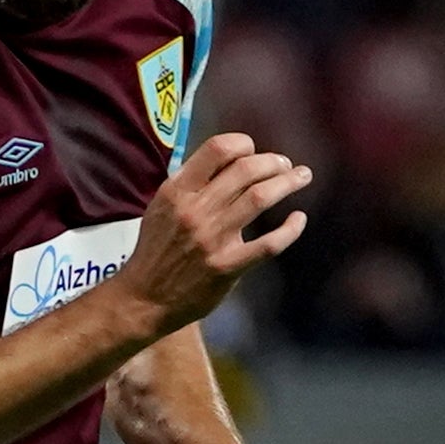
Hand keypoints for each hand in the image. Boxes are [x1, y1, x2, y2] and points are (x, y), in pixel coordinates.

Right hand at [108, 133, 313, 339]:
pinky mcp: (226, 267)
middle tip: (285, 165)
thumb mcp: (162, 207)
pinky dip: (290, 229)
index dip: (244, 144)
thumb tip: (228, 160)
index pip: (218, 149)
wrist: (143, 299)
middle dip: (274, 162)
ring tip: (301, 178)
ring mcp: (212, 239)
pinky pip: (268, 244)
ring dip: (288, 183)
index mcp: (177, 191)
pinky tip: (298, 220)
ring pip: (260, 198)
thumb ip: (191, 184)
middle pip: (246, 169)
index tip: (254, 152)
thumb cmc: (156, 250)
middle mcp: (195, 210)